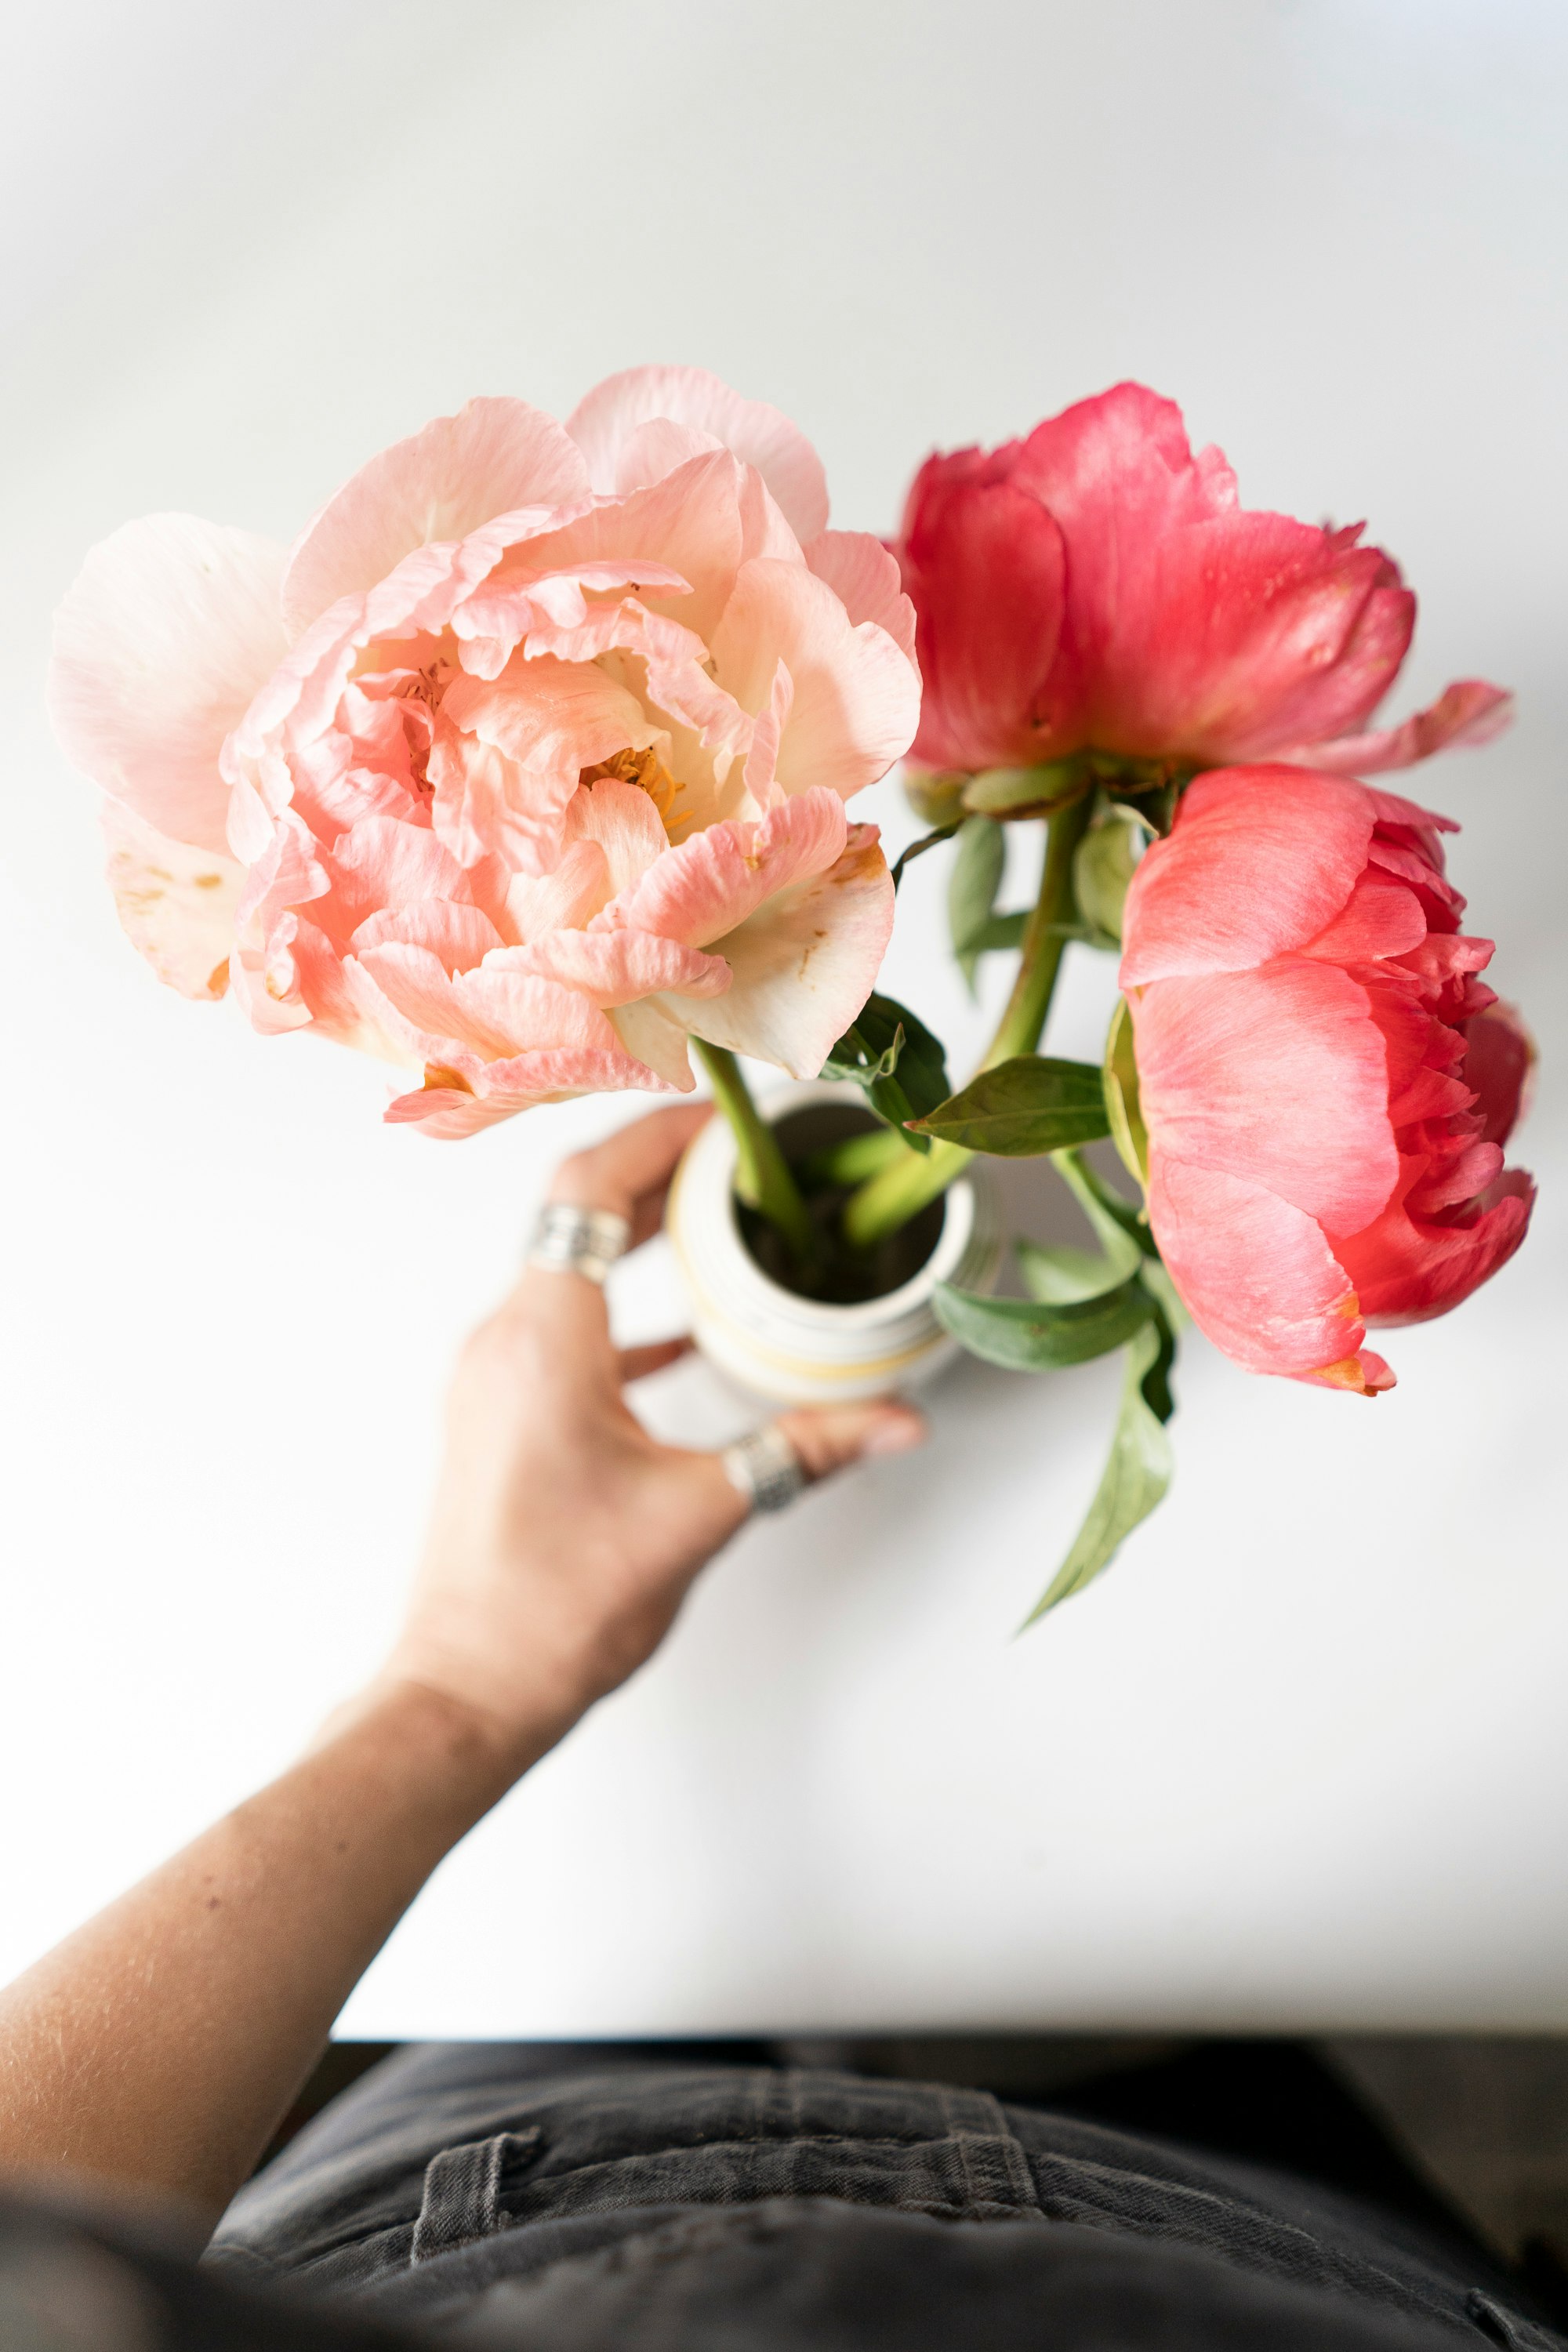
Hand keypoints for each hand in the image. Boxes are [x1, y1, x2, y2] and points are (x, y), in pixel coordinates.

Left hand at [373, 1103, 926, 1765]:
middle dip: (663, 1172)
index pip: (588, 1186)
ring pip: (568, 1266)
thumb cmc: (555, 1611)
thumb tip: (899, 1423)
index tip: (727, 1111)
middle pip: (576, 1212)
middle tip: (748, 1153)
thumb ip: (805, 1452)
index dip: (659, 1133)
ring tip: (729, 1222)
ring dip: (642, 1235)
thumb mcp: (699, 1517)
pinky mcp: (501, 1415)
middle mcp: (504, 1341)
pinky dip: (627, 1309)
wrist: (465, 1692)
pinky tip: (689, 1334)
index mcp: (541, 1341)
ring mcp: (494, 1378)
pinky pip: (566, 1328)